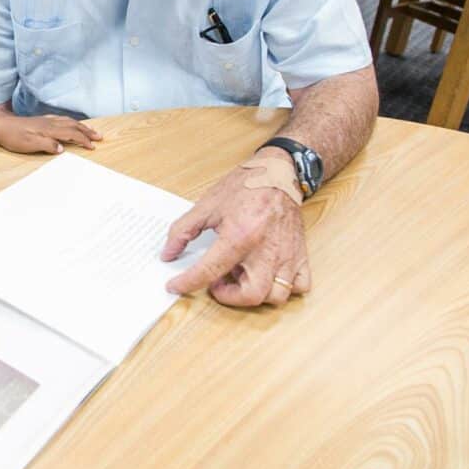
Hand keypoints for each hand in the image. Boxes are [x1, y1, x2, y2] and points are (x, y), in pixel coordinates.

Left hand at [0, 115, 101, 154]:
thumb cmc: (12, 137)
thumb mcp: (29, 144)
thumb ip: (46, 145)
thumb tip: (62, 148)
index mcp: (49, 129)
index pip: (71, 134)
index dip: (83, 140)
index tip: (94, 146)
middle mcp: (49, 122)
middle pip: (73, 125)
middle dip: (87, 131)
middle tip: (99, 136)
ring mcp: (44, 120)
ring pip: (67, 121)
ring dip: (80, 126)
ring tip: (89, 129)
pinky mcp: (39, 120)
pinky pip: (60, 119)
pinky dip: (69, 121)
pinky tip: (68, 123)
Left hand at [161, 164, 310, 306]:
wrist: (278, 171)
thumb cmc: (245, 186)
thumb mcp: (207, 205)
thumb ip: (182, 230)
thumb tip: (168, 253)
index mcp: (240, 234)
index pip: (210, 271)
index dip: (188, 283)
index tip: (176, 286)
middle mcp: (266, 249)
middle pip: (251, 295)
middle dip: (229, 297)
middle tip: (217, 283)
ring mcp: (287, 254)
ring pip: (276, 295)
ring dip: (254, 293)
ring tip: (241, 275)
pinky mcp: (301, 254)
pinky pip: (299, 286)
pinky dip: (283, 288)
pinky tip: (266, 274)